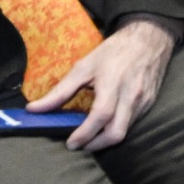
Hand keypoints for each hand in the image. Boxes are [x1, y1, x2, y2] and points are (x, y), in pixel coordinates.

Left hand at [29, 17, 175, 151]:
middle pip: (116, 132)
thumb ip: (60, 91)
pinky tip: (106, 125)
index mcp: (113, 83)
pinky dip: (117, 129)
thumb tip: (33, 109)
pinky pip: (133, 124)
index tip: (71, 143)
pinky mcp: (150, 104)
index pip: (100, 115)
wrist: (149, 38)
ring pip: (125, 132)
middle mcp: (131, 95)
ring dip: (105, 139)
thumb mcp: (84, 67)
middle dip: (96, 145)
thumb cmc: (113, 51)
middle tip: (80, 145)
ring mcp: (144, 101)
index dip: (85, 133)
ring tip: (90, 137)